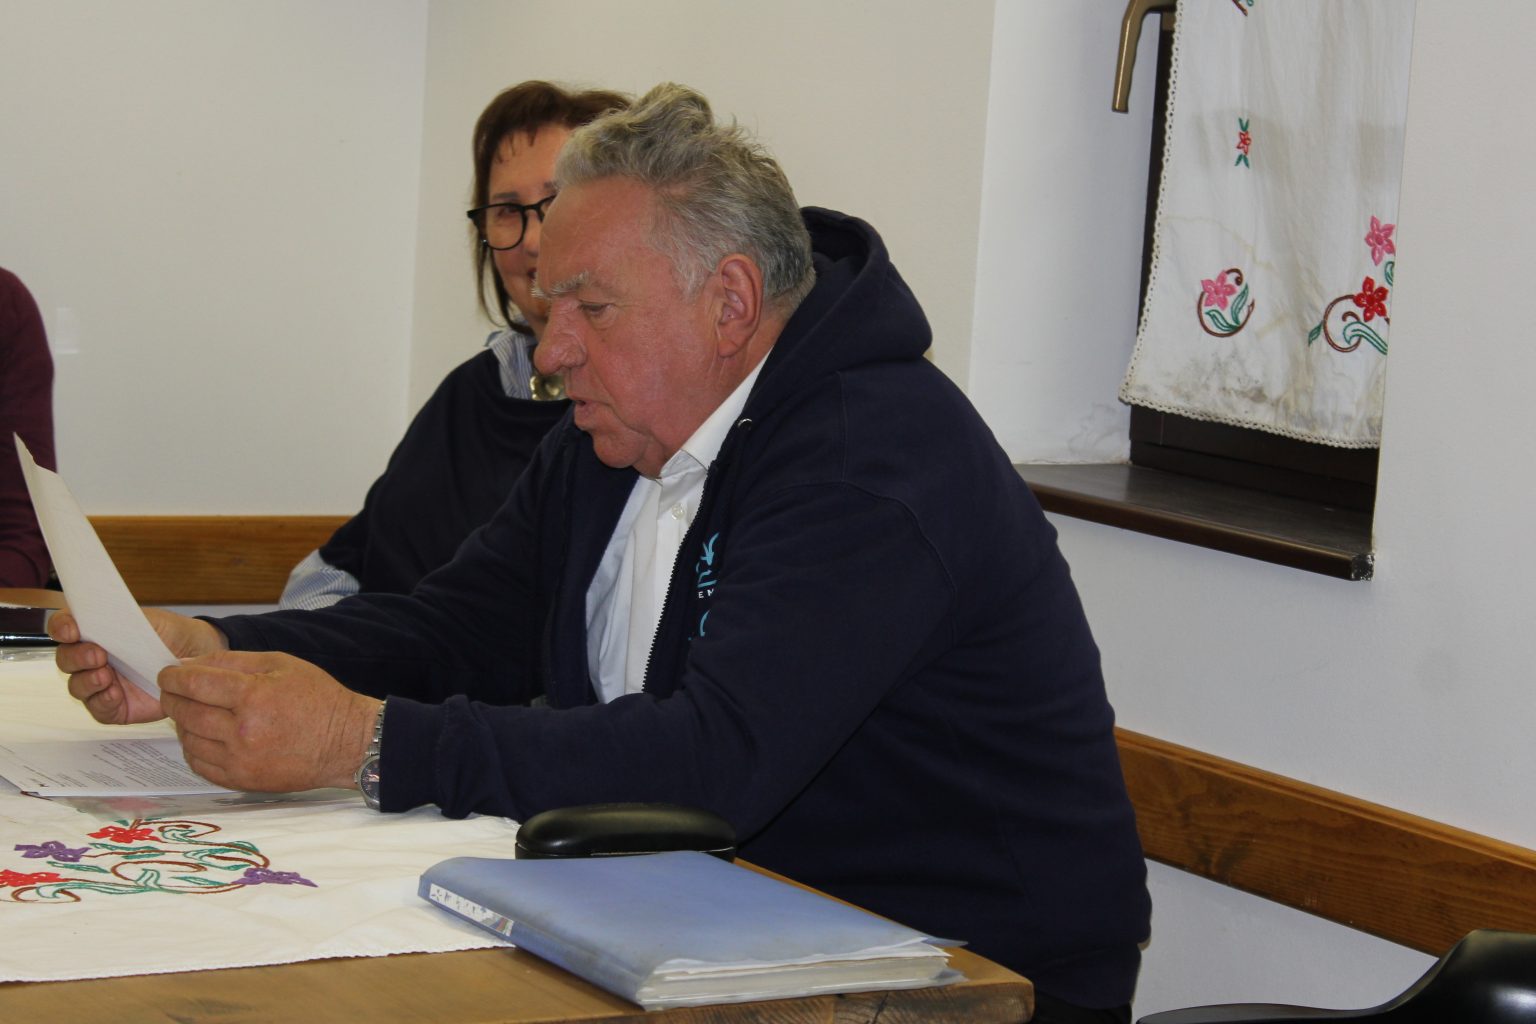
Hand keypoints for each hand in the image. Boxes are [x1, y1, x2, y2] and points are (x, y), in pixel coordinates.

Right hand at [51, 607, 227, 724]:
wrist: (199, 656)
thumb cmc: (171, 634)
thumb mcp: (149, 619)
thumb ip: (121, 618)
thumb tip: (96, 615)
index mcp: (96, 632)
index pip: (65, 628)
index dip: (61, 627)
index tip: (71, 630)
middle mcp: (93, 658)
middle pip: (66, 659)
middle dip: (76, 657)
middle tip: (98, 654)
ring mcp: (103, 684)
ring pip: (77, 686)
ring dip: (87, 681)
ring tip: (106, 676)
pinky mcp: (116, 707)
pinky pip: (98, 708)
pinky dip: (102, 701)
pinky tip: (114, 694)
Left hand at [158, 649, 379, 793]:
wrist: (345, 742)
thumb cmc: (318, 698)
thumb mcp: (281, 664)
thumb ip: (233, 661)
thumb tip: (190, 664)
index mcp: (254, 696)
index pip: (194, 684)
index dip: (173, 677)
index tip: (167, 674)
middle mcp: (243, 730)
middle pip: (186, 713)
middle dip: (172, 699)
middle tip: (173, 692)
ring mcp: (241, 759)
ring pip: (189, 740)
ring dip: (183, 724)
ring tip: (192, 714)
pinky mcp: (242, 780)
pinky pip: (200, 764)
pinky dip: (194, 749)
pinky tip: (204, 737)